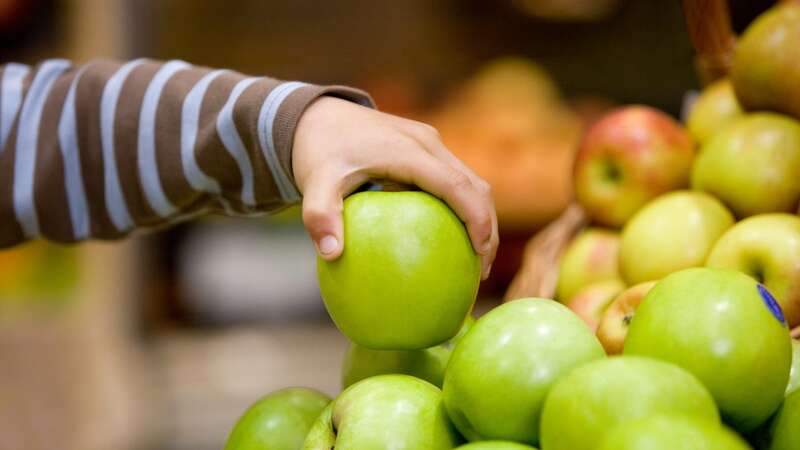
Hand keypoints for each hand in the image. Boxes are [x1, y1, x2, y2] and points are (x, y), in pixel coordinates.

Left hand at [293, 96, 497, 279]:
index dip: (476, 219)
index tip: (479, 254)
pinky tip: (451, 240)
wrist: (315, 115)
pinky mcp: (426, 149)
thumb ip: (320, 215)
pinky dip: (463, 209)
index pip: (457, 186)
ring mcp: (430, 144)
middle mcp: (428, 143)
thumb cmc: (317, 149)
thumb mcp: (314, 181)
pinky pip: (455, 180)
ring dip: (480, 218)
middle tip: (481, 271)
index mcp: (409, 151)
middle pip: (476, 186)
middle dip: (487, 227)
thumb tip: (331, 254)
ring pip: (471, 182)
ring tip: (475, 261)